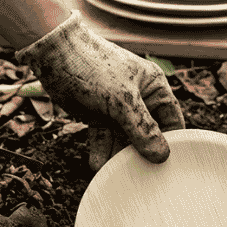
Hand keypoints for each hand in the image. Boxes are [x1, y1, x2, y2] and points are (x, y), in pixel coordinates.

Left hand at [15, 10, 184, 171]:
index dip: (173, 141)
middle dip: (145, 152)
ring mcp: (119, 108)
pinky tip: (99, 165)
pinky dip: (102, 151)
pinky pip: (105, 138)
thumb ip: (143, 129)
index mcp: (155, 88)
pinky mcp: (99, 115)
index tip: (170, 163)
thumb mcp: (123, 100)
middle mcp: (140, 99)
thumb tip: (161, 155)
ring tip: (119, 172)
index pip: (172, 120)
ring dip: (121, 155)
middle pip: (150, 132)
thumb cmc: (94, 67)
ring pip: (126, 139)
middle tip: (144, 173)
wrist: (53, 54)